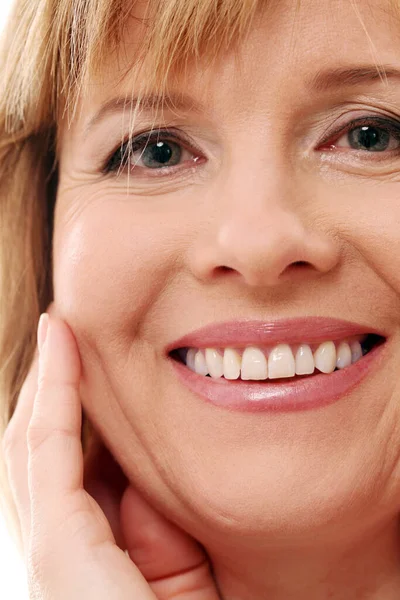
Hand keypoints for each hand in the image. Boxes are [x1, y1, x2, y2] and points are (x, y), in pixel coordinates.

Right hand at [2, 312, 220, 598]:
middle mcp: (56, 549)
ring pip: (32, 447)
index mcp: (87, 555)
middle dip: (50, 390)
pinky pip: (48, 452)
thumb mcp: (180, 570)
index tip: (81, 354)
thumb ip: (153, 525)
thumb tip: (131, 477)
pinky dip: (53, 394)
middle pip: (41, 452)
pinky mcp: (56, 547)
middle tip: (63, 333)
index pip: (69, 466)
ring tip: (60, 330)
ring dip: (45, 384)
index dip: (72, 406)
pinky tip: (61, 347)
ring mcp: (49, 549)